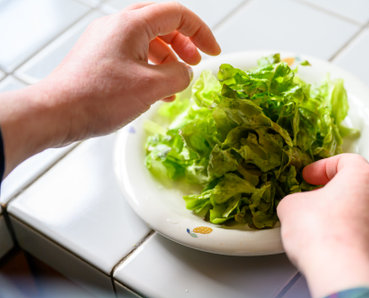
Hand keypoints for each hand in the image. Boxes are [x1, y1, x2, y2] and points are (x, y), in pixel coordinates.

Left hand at [0, 2, 219, 176]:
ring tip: (177, 81)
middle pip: (162, 24)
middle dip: (184, 44)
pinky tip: (157, 90)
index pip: (177, 15)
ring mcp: (106, 41)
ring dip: (168, 58)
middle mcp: (117, 27)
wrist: (56, 113)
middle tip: (196, 63)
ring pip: (147, 40)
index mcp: (131, 25)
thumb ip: (179, 76)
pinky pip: (133, 55)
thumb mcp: (151, 87)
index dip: (201, 32)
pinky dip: (151, 68)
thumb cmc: (97, 98)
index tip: (213, 52)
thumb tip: (186, 73)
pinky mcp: (99, 57)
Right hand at [277, 154, 368, 297]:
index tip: (311, 176)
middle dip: (342, 193)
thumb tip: (297, 207)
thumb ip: (297, 199)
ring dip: (357, 217)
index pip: (345, 161)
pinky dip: (367, 241)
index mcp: (363, 176)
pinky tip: (349, 249)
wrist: (345, 274)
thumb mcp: (292, 207)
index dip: (323, 168)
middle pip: (364, 186)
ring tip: (334, 230)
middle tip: (322, 202)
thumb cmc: (324, 236)